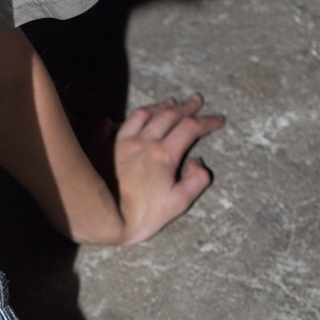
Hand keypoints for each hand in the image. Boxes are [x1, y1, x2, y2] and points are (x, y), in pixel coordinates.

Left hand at [89, 94, 223, 245]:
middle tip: (196, 101)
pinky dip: (120, 120)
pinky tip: (123, 121)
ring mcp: (119, 143)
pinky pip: (109, 126)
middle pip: (168, 115)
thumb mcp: (178, 203)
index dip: (207, 122)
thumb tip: (197, 162)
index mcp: (163, 154)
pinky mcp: (101, 148)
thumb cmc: (140, 216)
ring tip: (168, 103)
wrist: (102, 219)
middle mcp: (142, 142)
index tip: (217, 120)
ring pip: (141, 115)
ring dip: (158, 107)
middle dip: (186, 107)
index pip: (191, 128)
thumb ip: (196, 180)